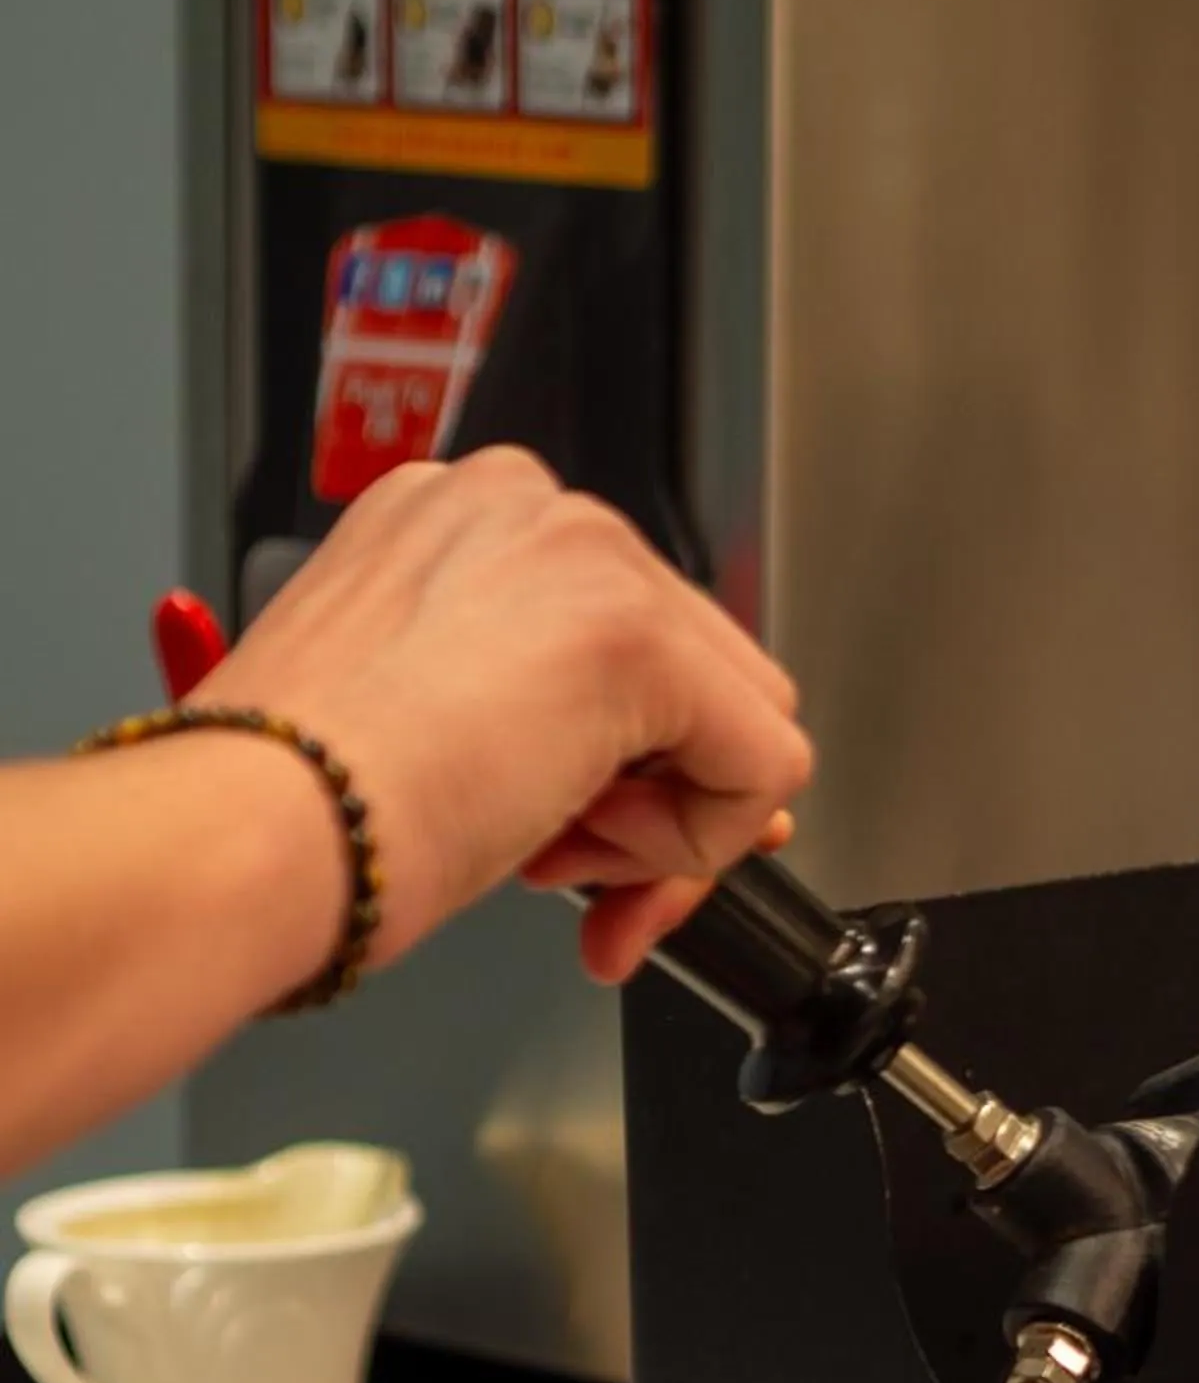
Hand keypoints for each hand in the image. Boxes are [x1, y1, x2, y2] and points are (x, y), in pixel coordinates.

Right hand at [199, 449, 812, 981]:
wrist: (253, 827)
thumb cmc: (293, 802)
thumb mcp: (435, 732)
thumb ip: (557, 733)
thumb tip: (686, 788)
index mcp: (462, 524)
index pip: (622, 643)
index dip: (615, 769)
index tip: (564, 840)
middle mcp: (529, 512)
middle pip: (696, 678)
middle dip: (650, 805)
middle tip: (561, 870)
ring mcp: (589, 559)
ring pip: (740, 721)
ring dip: (658, 826)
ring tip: (540, 849)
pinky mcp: (640, 635)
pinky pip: (761, 767)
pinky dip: (692, 844)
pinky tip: (573, 842)